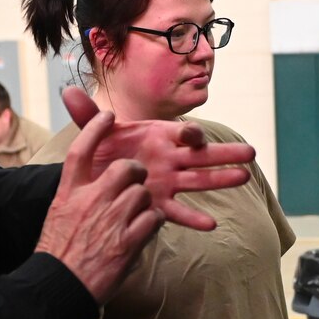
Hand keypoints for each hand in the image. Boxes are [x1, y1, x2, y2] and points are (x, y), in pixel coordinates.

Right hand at [36, 110, 163, 301]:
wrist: (58, 287)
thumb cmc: (58, 254)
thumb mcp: (58, 215)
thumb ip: (74, 196)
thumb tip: (88, 186)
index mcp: (68, 193)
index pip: (81, 150)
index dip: (96, 129)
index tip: (109, 116)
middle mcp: (89, 201)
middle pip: (124, 168)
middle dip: (136, 174)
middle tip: (136, 184)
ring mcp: (110, 221)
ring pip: (143, 193)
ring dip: (145, 202)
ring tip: (138, 216)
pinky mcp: (127, 242)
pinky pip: (153, 219)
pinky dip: (153, 223)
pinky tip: (145, 231)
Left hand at [62, 86, 253, 231]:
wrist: (95, 181)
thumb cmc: (102, 152)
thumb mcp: (94, 134)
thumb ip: (87, 116)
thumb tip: (68, 93)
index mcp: (159, 137)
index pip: (182, 133)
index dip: (190, 133)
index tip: (193, 136)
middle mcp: (170, 158)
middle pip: (203, 155)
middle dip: (225, 154)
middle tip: (251, 152)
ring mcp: (169, 181)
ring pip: (200, 180)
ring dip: (222, 179)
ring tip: (245, 177)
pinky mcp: (160, 203)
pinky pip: (180, 212)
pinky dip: (194, 219)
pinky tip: (211, 225)